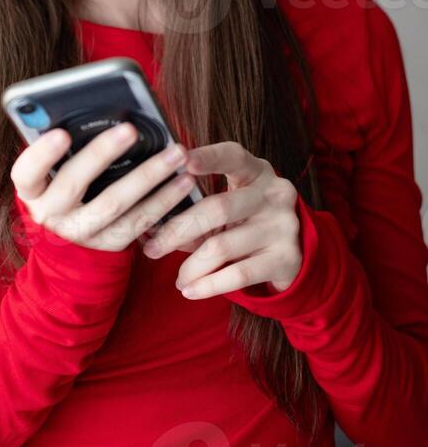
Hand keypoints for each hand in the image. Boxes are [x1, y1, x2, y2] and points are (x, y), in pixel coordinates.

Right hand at [11, 123, 197, 251]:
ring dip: (148, 175)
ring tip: (175, 152)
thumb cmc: (62, 185)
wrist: (68, 243)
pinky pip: (139, 223)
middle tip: (130, 129)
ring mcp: (80, 232)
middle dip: (102, 154)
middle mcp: (50, 213)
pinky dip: (164, 201)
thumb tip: (96, 107)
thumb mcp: (51, 170)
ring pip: (114, 204)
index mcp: (31, 189)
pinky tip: (184, 181)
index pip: (26, 172)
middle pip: (73, 183)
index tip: (62, 133)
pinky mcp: (108, 244)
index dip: (42, 154)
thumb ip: (64, 146)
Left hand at [140, 142, 302, 297]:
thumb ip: (197, 210)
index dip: (207, 157)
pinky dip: (209, 285)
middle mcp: (274, 193)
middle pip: (218, 208)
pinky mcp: (287, 258)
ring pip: (223, 246)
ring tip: (177, 278)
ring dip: (192, 266)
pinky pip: (238, 274)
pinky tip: (190, 290)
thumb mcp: (230, 206)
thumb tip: (150, 228)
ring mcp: (283, 225)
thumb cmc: (247, 220)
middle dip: (178, 230)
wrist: (296, 253)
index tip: (180, 159)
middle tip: (151, 247)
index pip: (232, 156)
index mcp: (257, 171)